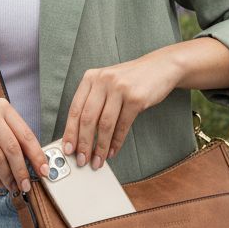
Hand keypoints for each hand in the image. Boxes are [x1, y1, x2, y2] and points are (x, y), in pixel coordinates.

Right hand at [0, 95, 50, 193]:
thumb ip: (9, 131)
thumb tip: (30, 159)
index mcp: (2, 107)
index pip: (26, 134)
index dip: (38, 155)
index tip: (45, 170)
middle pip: (14, 149)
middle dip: (24, 171)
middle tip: (28, 185)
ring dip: (9, 177)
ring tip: (14, 186)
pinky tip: (0, 182)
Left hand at [60, 51, 179, 167]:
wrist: (161, 67)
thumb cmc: (130, 80)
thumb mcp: (107, 83)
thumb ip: (93, 102)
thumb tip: (80, 135)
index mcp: (91, 77)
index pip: (75, 109)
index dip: (70, 132)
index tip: (67, 149)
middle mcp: (103, 80)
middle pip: (87, 118)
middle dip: (84, 143)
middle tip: (82, 160)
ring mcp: (120, 88)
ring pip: (105, 124)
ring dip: (100, 147)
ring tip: (98, 160)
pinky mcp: (136, 98)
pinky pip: (123, 125)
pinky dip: (116, 142)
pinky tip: (113, 151)